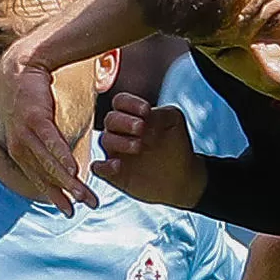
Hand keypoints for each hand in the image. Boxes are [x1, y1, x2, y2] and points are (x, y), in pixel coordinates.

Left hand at [0, 33, 96, 216]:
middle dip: (69, 194)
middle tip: (89, 205)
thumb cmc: (31, 96)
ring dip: (68, 180)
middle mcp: (20, 145)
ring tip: (84, 193)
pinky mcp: (34, 117)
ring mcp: (25, 132)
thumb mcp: (36, 123)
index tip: (71, 212)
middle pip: (47, 176)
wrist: (22, 67)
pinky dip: (61, 156)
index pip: (41, 178)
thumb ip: (46, 141)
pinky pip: (50, 141)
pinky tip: (73, 169)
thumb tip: (59, 154)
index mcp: (21, 150)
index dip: (56, 196)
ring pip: (49, 162)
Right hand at [93, 93, 206, 207]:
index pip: (120, 102)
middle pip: (111, 119)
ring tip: (138, 146)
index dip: (130, 103)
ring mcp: (115, 152)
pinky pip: (98, 168)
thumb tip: (145, 117)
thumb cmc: (176, 145)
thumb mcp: (173, 122)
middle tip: (141, 127)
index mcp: (132, 115)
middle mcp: (120, 131)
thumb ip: (160, 114)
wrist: (181, 177)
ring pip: (105, 140)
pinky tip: (118, 165)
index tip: (146, 110)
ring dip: (120, 141)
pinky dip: (104, 166)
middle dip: (125, 121)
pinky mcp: (113, 173)